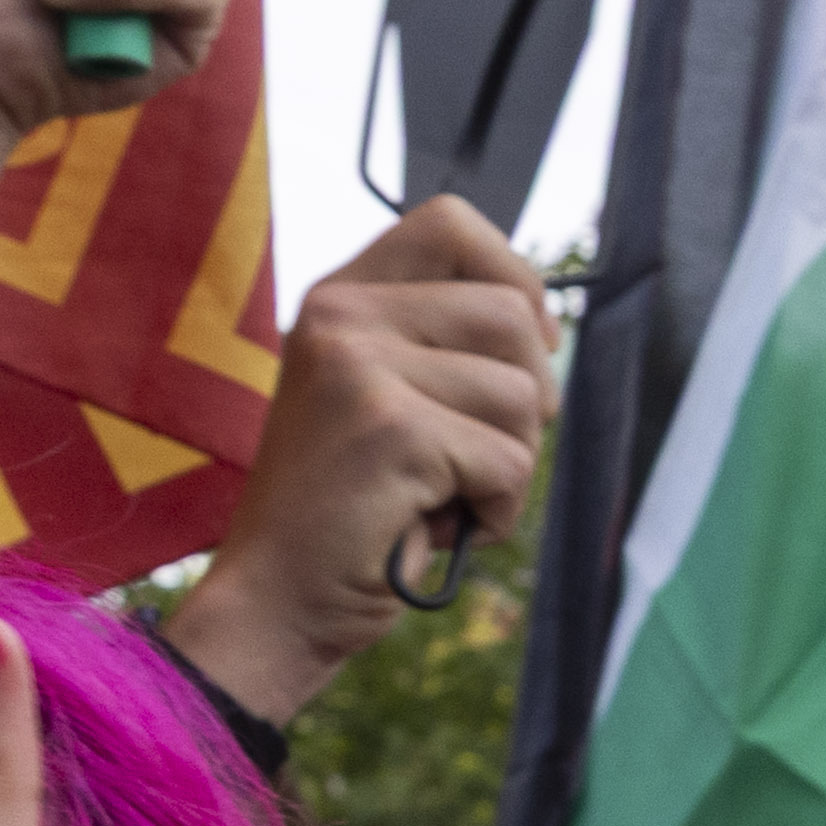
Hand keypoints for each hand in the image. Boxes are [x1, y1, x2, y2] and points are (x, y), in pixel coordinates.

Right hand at [158, 202, 564, 719]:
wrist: (278, 602)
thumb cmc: (352, 513)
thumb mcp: (388, 401)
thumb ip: (443, 345)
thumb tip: (547, 322)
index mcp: (340, 298)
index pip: (451, 222)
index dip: (514, 278)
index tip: (521, 348)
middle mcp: (342, 315)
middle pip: (513, 314)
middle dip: (528, 399)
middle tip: (474, 456)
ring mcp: (360, 365)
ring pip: (522, 393)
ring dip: (509, 465)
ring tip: (441, 495)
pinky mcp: (390, 427)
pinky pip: (510, 461)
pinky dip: (497, 513)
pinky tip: (434, 528)